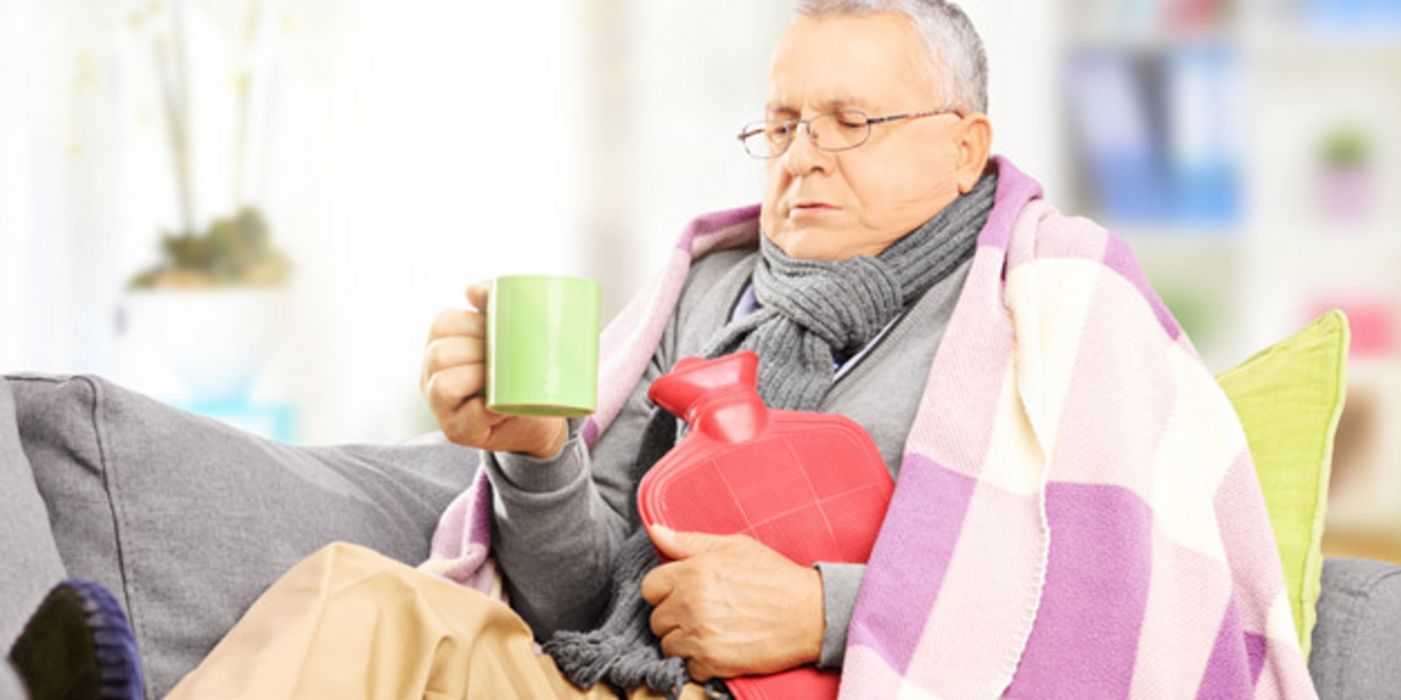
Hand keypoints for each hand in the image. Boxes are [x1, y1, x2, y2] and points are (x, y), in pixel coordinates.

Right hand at [421, 281, 566, 458]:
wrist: (542, 415)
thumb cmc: (521, 369)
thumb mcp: (509, 333)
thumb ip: (493, 302)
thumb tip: (469, 291)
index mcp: (441, 344)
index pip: (443, 323)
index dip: (474, 324)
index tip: (502, 333)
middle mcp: (431, 375)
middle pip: (441, 353)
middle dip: (478, 351)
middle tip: (507, 358)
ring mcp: (441, 406)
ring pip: (444, 383)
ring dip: (479, 376)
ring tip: (503, 379)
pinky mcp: (458, 431)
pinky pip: (464, 415)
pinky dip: (486, 406)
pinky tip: (501, 402)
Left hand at [639, 526, 823, 680]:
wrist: (810, 613)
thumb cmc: (775, 576)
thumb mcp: (734, 547)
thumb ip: (689, 542)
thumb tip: (655, 531)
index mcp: (693, 572)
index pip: (649, 587)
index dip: (665, 590)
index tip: (682, 593)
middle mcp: (691, 603)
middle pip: (656, 619)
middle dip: (674, 617)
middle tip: (702, 612)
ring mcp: (700, 635)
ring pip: (669, 645)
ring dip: (685, 641)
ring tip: (712, 631)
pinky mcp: (713, 662)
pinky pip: (688, 666)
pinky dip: (701, 662)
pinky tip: (720, 647)